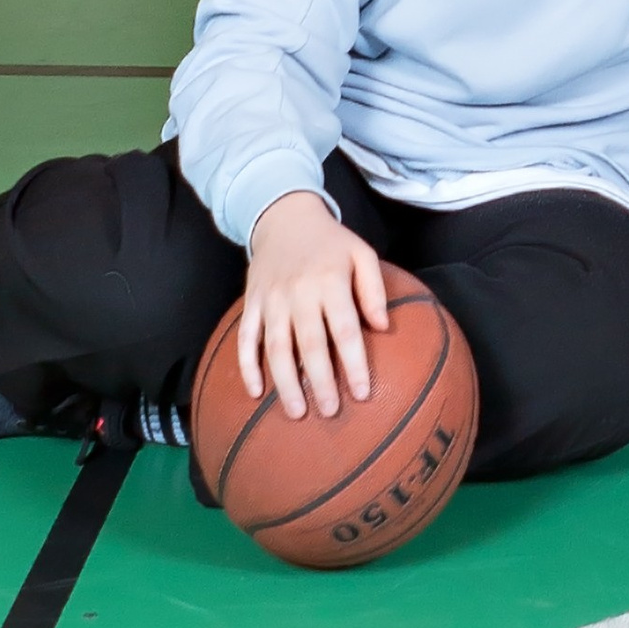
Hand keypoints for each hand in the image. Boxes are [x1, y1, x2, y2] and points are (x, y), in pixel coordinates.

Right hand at [238, 191, 389, 413]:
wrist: (284, 215)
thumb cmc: (330, 242)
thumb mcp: (361, 253)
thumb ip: (374, 289)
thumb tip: (383, 328)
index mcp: (330, 280)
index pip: (344, 328)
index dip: (354, 362)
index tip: (362, 392)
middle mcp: (299, 292)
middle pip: (309, 344)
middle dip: (320, 381)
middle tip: (330, 412)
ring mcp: (272, 299)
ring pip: (276, 347)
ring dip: (285, 382)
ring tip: (297, 412)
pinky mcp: (252, 302)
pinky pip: (246, 337)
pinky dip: (247, 366)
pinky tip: (255, 392)